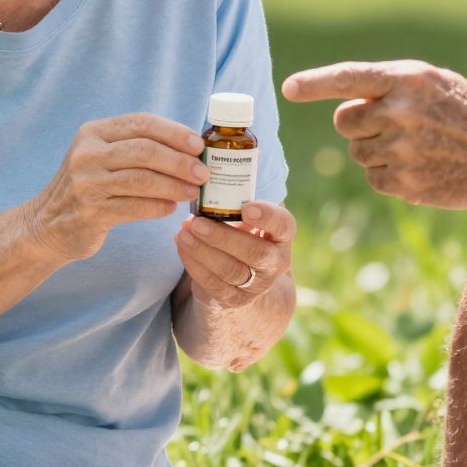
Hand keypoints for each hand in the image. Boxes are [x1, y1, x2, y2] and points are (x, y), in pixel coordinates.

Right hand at [26, 114, 208, 261]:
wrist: (46, 225)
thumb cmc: (87, 187)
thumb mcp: (101, 156)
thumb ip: (135, 147)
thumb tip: (189, 148)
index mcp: (92, 133)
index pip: (141, 123)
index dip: (174, 132)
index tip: (198, 144)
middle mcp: (86, 154)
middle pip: (145, 150)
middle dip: (180, 161)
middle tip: (203, 172)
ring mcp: (86, 184)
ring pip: (143, 179)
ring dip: (175, 185)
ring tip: (193, 191)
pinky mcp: (90, 213)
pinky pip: (135, 207)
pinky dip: (158, 206)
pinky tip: (171, 208)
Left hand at [176, 201, 294, 306]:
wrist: (246, 279)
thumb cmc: (243, 235)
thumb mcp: (249, 218)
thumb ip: (238, 198)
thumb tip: (210, 167)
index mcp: (282, 236)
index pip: (284, 225)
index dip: (268, 217)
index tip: (246, 208)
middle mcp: (276, 262)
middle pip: (255, 253)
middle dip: (222, 237)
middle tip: (196, 222)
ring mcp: (257, 285)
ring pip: (230, 270)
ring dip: (202, 250)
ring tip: (183, 232)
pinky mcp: (234, 299)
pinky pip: (212, 283)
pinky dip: (194, 263)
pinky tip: (181, 246)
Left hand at [283, 60, 466, 209]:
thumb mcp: (437, 84)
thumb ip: (392, 87)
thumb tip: (346, 104)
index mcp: (409, 79)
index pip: (348, 78)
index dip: (314, 83)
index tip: (288, 89)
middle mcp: (401, 112)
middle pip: (344, 121)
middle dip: (358, 124)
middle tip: (391, 126)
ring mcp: (402, 150)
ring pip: (357, 152)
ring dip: (376, 151)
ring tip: (417, 147)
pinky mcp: (406, 183)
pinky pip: (374, 179)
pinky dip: (389, 176)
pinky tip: (421, 168)